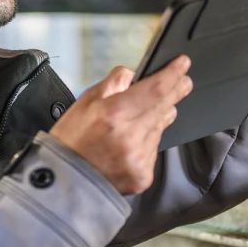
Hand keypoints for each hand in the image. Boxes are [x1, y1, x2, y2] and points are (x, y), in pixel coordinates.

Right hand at [50, 56, 192, 194]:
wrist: (64, 182)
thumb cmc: (70, 141)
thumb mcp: (84, 102)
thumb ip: (112, 84)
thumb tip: (133, 75)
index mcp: (114, 114)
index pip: (156, 89)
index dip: (173, 74)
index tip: (182, 64)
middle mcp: (130, 137)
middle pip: (165, 107)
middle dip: (176, 91)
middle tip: (183, 81)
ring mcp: (139, 158)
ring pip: (160, 127)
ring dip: (158, 116)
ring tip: (143, 114)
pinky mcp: (143, 175)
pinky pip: (153, 149)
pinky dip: (148, 140)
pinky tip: (132, 140)